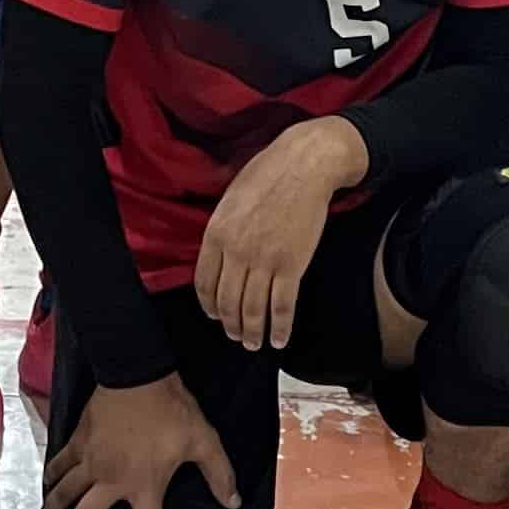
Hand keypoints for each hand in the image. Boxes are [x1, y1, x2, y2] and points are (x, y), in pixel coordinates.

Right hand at [41, 374, 241, 508]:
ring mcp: (91, 461)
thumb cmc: (174, 411)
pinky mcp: (79, 440)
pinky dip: (52, 473)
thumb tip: (233, 503)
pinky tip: (46, 483)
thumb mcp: (204, 441)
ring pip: (65, 493)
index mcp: (145, 486)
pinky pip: (61, 461)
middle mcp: (112, 481)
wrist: (138, 374)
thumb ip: (219, 474)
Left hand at [193, 118, 362, 350]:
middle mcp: (236, 252)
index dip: (209, 306)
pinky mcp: (291, 265)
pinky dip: (280, 328)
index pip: (204, 284)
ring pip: (253, 310)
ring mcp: (264, 260)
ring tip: (255, 343)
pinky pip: (282, 306)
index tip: (215, 316)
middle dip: (230, 325)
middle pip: (227, 303)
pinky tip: (280, 339)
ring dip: (253, 333)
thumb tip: (219, 258)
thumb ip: (221, 231)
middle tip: (236, 336)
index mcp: (216, 234)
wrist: (304, 165)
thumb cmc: (267, 175)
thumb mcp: (230, 199)